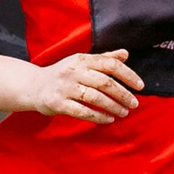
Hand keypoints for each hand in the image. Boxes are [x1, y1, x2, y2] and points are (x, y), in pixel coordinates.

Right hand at [18, 49, 140, 124]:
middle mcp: (73, 71)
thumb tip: (125, 54)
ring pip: (95, 98)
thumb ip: (104, 58)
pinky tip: (108, 119)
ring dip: (113, 107)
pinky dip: (98, 117)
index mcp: (82, 59)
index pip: (110, 64)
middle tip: (134, 104)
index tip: (140, 86)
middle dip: (123, 94)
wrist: (34, 86)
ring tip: (123, 113)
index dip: (128, 75)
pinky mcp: (57, 103)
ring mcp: (64, 88)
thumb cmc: (63, 74)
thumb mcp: (81, 62)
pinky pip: (82, 111)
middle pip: (104, 82)